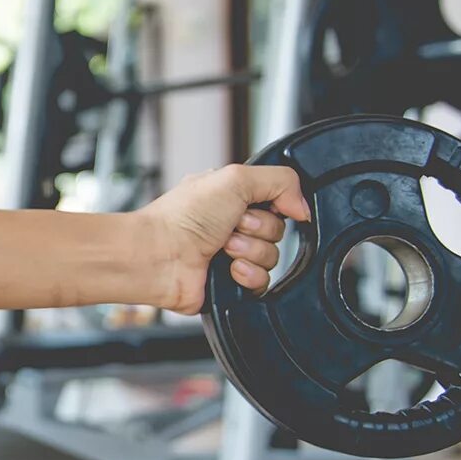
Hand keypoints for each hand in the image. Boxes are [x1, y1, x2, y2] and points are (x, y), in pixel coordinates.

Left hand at [136, 164, 311, 314]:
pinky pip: (263, 282)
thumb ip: (280, 181)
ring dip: (250, 251)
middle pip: (278, 229)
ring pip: (273, 256)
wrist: (158, 256)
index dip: (274, 204)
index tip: (257, 205)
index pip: (277, 200)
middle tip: (231, 226)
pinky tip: (228, 269)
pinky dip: (248, 275)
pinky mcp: (231, 282)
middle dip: (258, 228)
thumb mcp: (235, 177)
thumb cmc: (181, 217)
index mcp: (230, 196)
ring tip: (223, 248)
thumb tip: (302, 205)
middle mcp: (231, 224)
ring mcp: (231, 254)